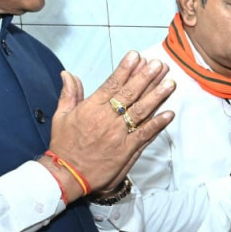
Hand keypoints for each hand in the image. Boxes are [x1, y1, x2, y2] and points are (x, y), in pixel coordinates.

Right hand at [45, 52, 175, 198]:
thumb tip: (68, 75)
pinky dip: (158, 124)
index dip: (125, 69)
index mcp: (91, 108)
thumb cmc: (64, 146)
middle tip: (159, 64)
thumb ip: (69, 94)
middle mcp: (107, 119)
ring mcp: (119, 134)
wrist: (67, 174)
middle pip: (130, 94)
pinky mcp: (127, 150)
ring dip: (156, 96)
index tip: (137, 56)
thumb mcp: (61, 116)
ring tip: (169, 82)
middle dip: (146, 78)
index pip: (112, 84)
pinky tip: (169, 113)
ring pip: (140, 111)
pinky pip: (145, 134)